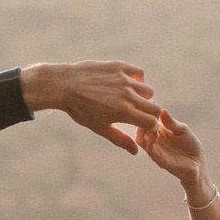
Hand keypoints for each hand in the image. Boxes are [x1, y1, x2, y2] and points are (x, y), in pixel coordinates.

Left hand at [19, 60, 161, 153]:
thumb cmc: (80, 110)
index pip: (152, 122)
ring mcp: (124, 80)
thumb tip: (135, 152)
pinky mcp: (119, 67)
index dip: (150, 127)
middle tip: (140, 114)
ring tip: (131, 99)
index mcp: (124, 113)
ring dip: (144, 97)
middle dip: (150, 114)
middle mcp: (127, 95)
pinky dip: (137, 80)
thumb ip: (120, 139)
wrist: (64, 85)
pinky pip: (139, 73)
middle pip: (155, 108)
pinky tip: (128, 85)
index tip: (144, 126)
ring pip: (148, 90)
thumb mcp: (100, 127)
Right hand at [135, 108, 209, 195]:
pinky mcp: (160, 160)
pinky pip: (150, 151)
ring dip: (143, 130)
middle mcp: (154, 140)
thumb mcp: (183, 130)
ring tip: (149, 123)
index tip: (151, 101)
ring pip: (140, 139)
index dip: (146, 111)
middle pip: (139, 128)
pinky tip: (154, 135)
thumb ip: (172, 122)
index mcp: (159, 131)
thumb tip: (162, 110)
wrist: (197, 164)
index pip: (147, 119)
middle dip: (141, 119)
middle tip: (145, 111)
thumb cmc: (190, 146)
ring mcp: (156, 150)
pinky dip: (149, 142)